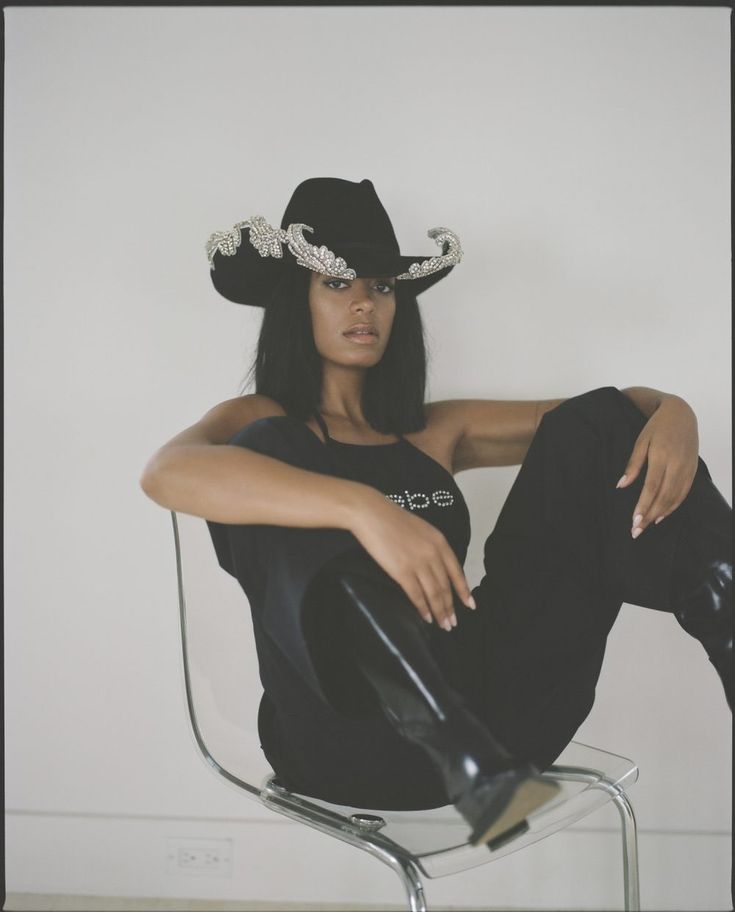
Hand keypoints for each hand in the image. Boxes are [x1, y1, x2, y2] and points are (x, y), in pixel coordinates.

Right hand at [350, 488, 475, 629]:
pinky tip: (426, 618)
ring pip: (434, 594)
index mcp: (440, 542)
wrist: (371, 513)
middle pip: (446, 586)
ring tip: (443, 625)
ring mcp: (419, 564)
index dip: (464, 590)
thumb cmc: (391, 519)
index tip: (470, 605)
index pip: (457, 571)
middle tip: (453, 623)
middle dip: (450, 607)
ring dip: (439, 612)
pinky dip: (423, 608)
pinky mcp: (402, 572)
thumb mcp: (421, 529)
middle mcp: (433, 554)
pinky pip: (416, 595)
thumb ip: (431, 546)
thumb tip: (434, 566)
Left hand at [616, 395, 698, 537]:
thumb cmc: (657, 428)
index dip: (643, 506)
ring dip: (660, 514)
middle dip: (649, 516)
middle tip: (636, 531)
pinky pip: (683, 494)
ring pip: (674, 498)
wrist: (681, 415)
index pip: (651, 488)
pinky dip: (672, 507)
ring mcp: (687, 469)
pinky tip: (661, 515)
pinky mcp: (693, 471)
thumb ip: (632, 465)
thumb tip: (621, 486)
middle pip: (663, 497)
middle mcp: (677, 465)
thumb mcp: (641, 441)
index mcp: (661, 457)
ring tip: (646, 526)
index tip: (634, 521)